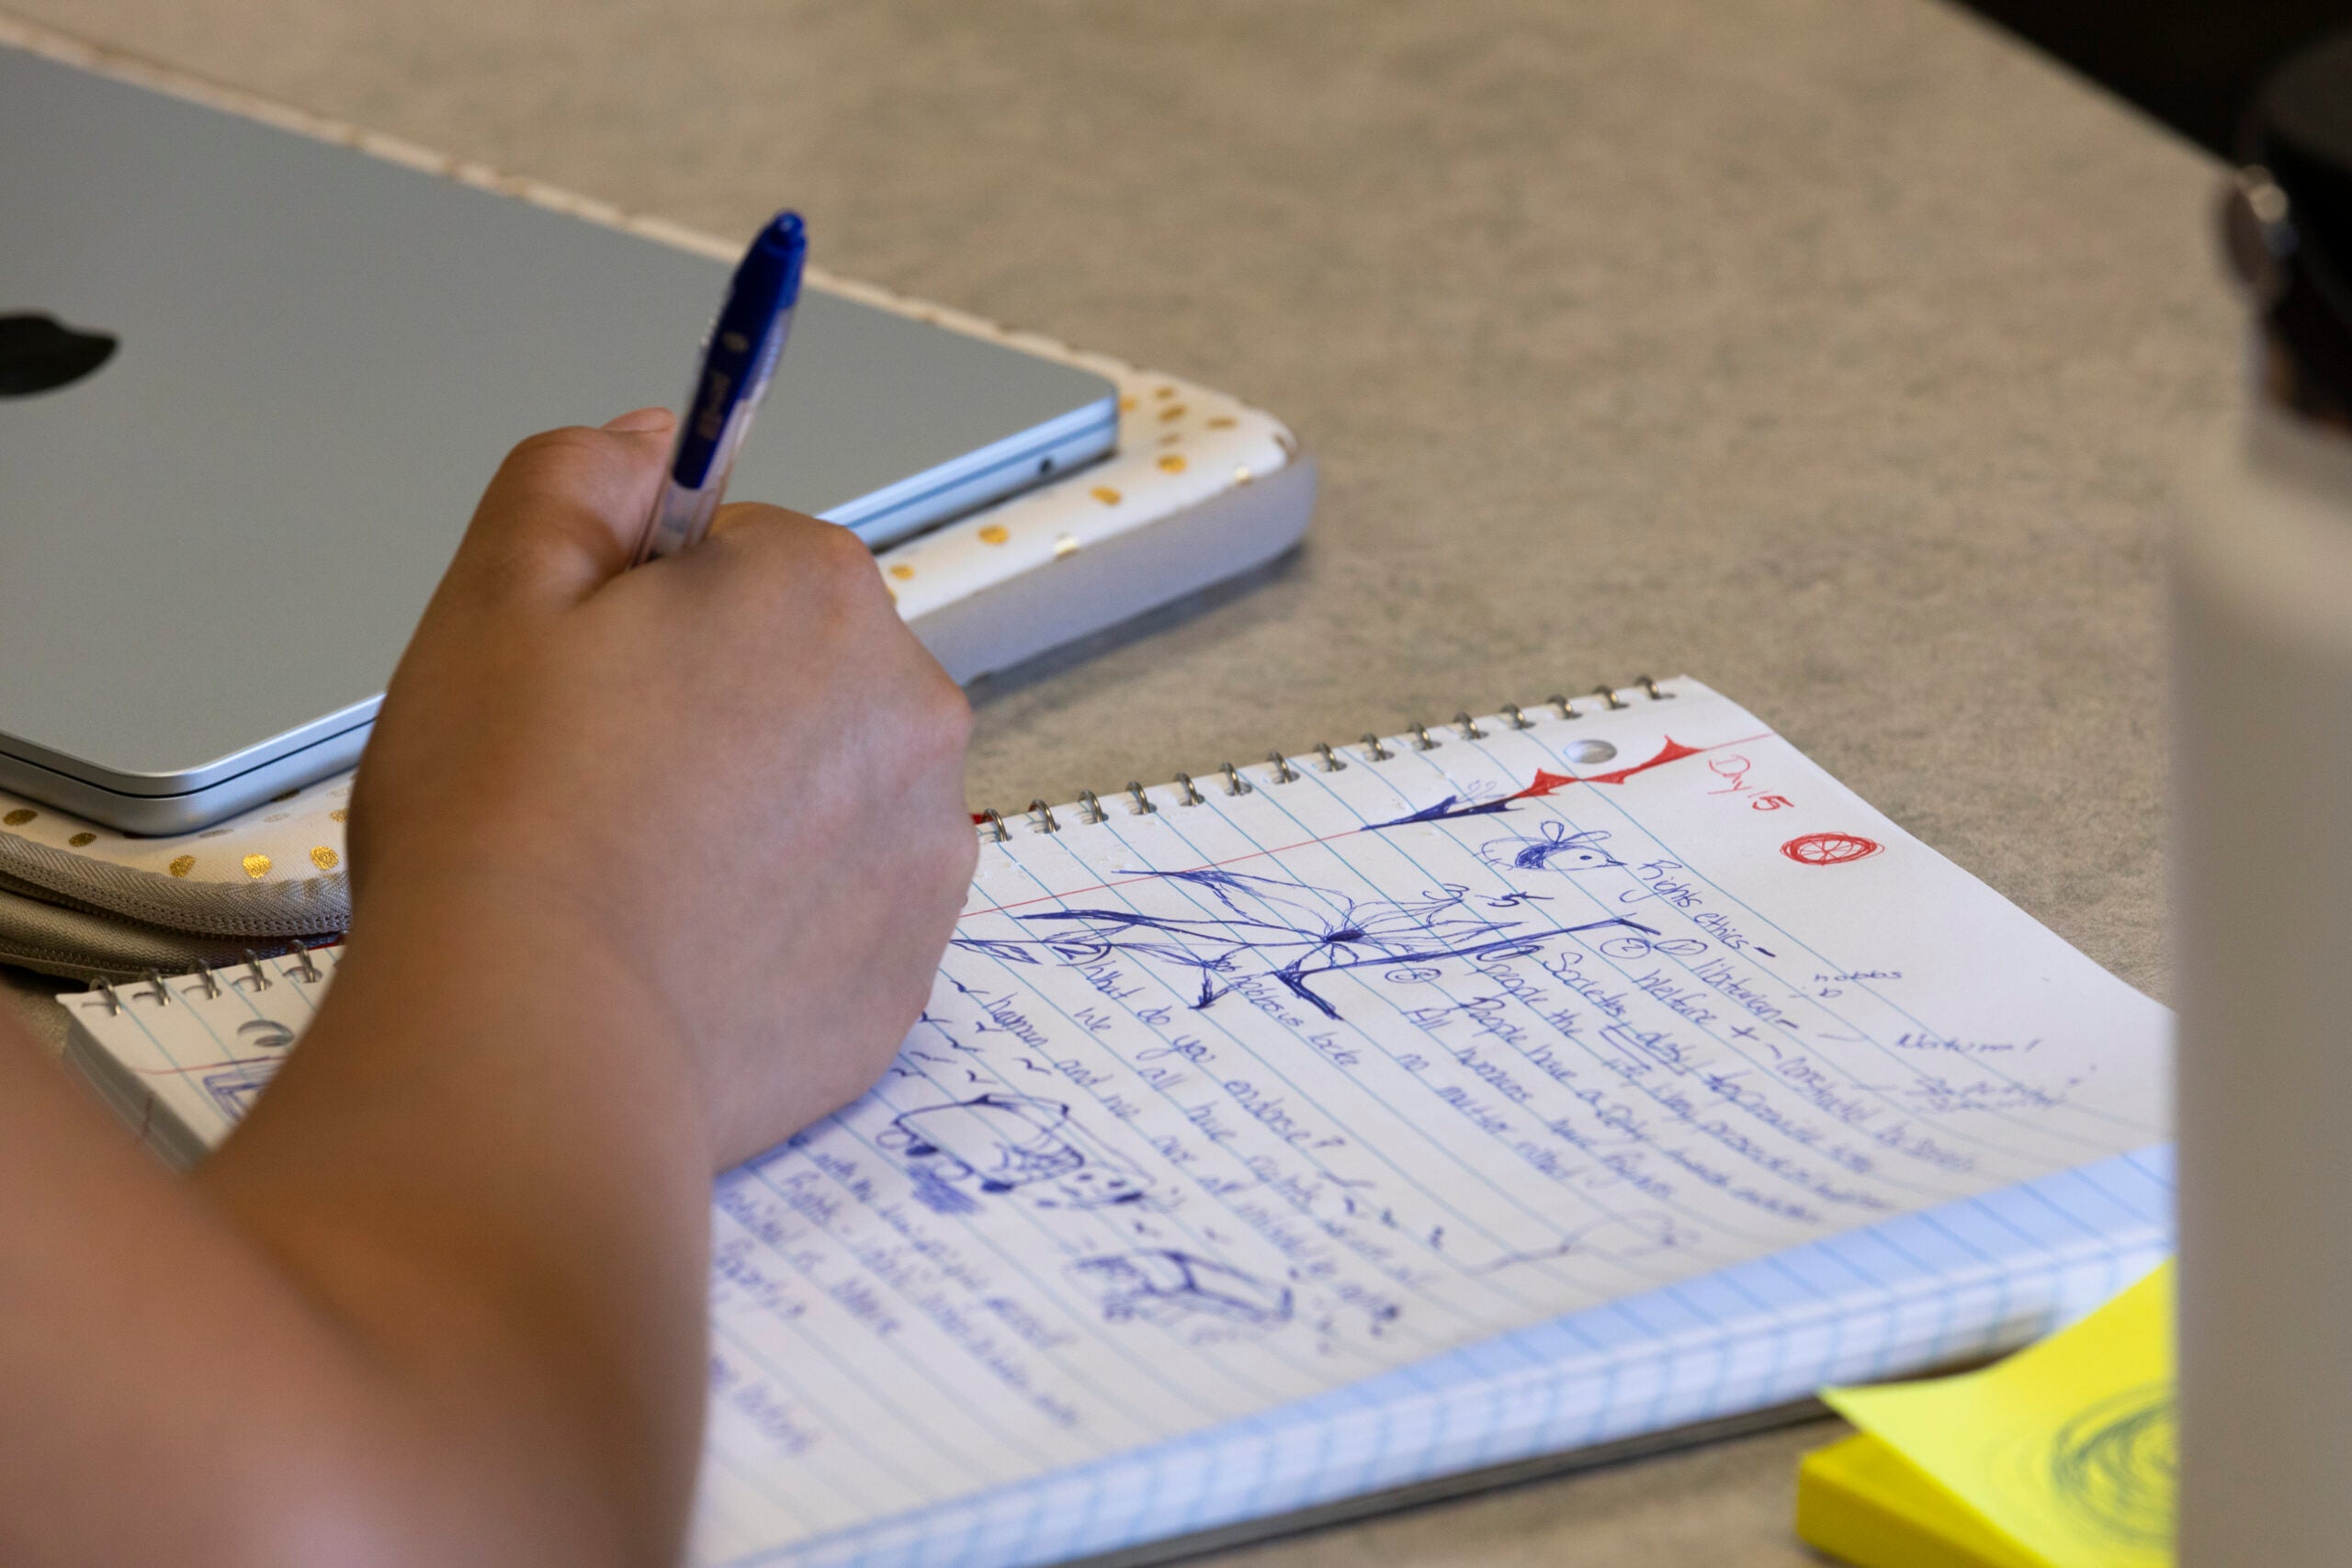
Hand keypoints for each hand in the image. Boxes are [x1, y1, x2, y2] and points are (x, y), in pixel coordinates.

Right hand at [347, 409, 976, 1165]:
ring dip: (759, 812)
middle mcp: (911, 706)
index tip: (592, 678)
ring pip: (831, 790)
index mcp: (821, 591)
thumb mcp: (496, 590)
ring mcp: (926, 845)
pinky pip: (845, 906)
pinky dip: (782, 917)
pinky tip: (690, 946)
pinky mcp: (913, 964)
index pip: (745, 555)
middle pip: (803, 671)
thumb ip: (582, 477)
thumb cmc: (506, 824)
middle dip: (717, 705)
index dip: (646, 609)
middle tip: (603, 782)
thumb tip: (659, 438)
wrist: (533, 1044)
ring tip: (644, 874)